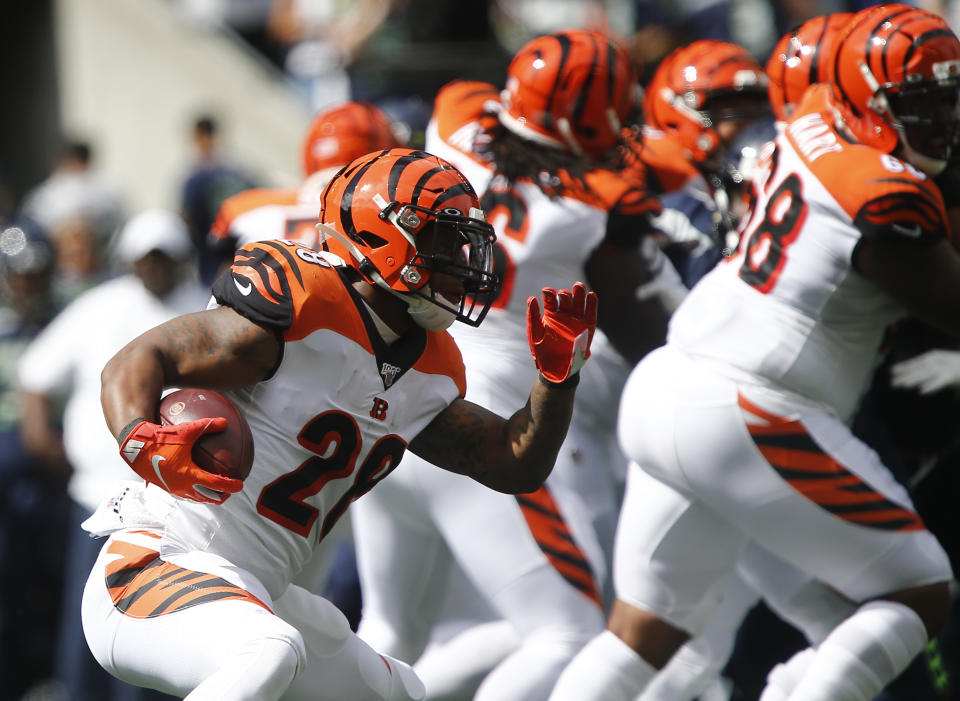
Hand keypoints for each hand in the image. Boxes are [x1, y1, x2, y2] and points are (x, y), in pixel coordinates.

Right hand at [119, 419, 242, 503]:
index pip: (216, 484)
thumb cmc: (161, 438)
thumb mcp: (186, 430)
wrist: (134, 447)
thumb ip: (207, 426)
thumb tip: (225, 422)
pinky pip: (184, 494)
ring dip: (207, 497)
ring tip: (215, 492)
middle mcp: (182, 486)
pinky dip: (194, 492)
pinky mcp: (164, 486)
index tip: (240, 484)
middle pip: (207, 497)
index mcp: (190, 475)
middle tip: (229, 492)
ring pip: (195, 498)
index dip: (230, 486)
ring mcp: (172, 488)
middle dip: (220, 497)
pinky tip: (194, 483)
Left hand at [526, 282, 597, 383]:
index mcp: (550, 314)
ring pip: (579, 302)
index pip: (551, 299)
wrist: (557, 369)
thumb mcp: (535, 334)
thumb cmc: (543, 351)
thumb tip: (531, 298)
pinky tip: (591, 295)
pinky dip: (592, 303)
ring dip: (579, 293)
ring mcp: (576, 319)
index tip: (548, 292)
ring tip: (578, 286)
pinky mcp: (588, 326)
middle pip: (566, 298)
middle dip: (565, 294)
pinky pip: (591, 313)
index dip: (549, 293)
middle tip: (563, 294)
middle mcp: (564, 314)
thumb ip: (533, 316)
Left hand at [890, 349, 959, 394]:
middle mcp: (935, 361)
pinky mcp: (950, 376)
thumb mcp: (940, 361)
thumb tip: (916, 374)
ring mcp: (943, 368)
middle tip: (893, 382)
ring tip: (903, 385)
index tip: (892, 371)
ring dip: (914, 380)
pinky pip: (939, 382)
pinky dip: (930, 385)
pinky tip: (921, 390)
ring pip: (925, 374)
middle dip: (905, 376)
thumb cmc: (954, 362)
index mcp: (931, 356)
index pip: (914, 362)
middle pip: (917, 370)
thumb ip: (929, 366)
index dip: (903, 366)